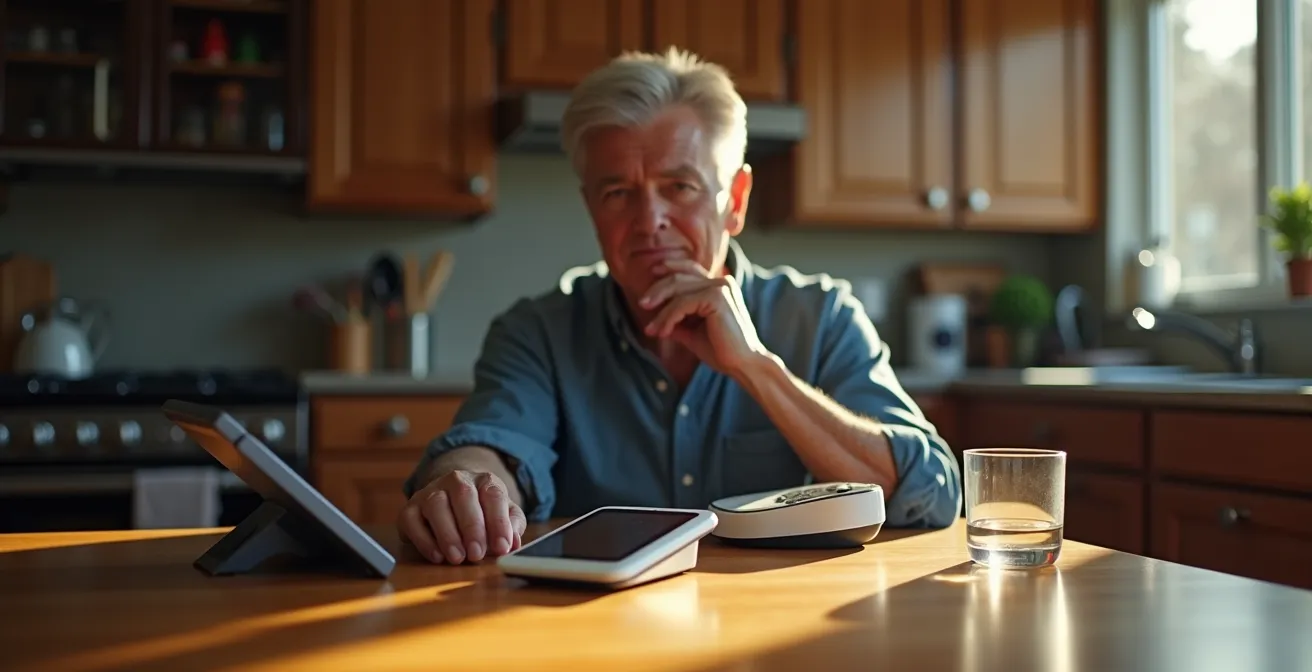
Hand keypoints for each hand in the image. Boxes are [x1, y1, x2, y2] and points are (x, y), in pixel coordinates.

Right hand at [397, 470, 525, 563]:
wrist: (452, 498)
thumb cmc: (483, 512)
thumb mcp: (505, 515)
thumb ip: (512, 525)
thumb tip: (513, 542)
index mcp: (484, 481)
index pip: (493, 495)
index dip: (498, 521)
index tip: (502, 547)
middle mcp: (456, 480)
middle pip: (463, 495)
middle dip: (472, 526)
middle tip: (477, 554)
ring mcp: (430, 492)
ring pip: (435, 504)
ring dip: (447, 533)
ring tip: (457, 558)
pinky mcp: (410, 508)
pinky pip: (412, 520)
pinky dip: (423, 540)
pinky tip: (437, 556)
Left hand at [638, 258, 767, 375]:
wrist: (743, 364)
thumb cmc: (721, 350)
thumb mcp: (692, 332)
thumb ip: (677, 321)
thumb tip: (655, 320)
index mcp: (719, 286)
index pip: (689, 269)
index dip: (669, 268)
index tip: (651, 275)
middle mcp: (721, 282)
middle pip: (680, 276)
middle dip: (657, 290)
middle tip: (642, 305)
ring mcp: (721, 287)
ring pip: (678, 289)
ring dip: (661, 310)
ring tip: (650, 329)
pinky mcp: (717, 298)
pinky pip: (683, 303)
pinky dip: (669, 317)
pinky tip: (663, 332)